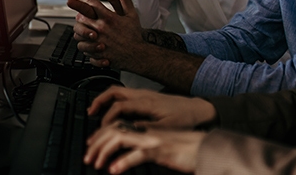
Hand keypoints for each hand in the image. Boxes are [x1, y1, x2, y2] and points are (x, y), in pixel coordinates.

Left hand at [67, 0, 148, 70]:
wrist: (138, 55)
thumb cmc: (134, 35)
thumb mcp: (131, 14)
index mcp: (109, 18)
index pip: (91, 3)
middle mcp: (101, 29)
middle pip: (80, 17)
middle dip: (80, 14)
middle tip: (83, 14)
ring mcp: (97, 42)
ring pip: (77, 34)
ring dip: (80, 30)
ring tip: (85, 29)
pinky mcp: (96, 53)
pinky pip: (82, 47)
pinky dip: (83, 44)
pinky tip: (89, 42)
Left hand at [84, 122, 205, 173]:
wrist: (208, 147)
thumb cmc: (188, 149)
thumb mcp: (162, 147)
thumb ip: (145, 147)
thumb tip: (128, 156)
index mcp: (146, 129)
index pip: (117, 126)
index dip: (100, 134)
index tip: (91, 146)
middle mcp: (147, 131)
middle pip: (114, 130)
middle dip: (96, 142)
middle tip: (88, 156)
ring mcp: (153, 139)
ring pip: (120, 138)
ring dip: (103, 150)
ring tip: (95, 163)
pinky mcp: (161, 150)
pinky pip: (138, 154)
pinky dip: (123, 161)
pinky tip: (114, 170)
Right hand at [88, 86, 216, 129]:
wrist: (200, 109)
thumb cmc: (186, 118)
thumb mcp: (166, 127)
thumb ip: (146, 129)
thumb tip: (128, 131)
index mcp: (147, 102)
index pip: (119, 106)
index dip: (108, 118)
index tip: (103, 130)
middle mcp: (144, 95)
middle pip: (114, 92)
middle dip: (99, 101)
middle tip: (90, 113)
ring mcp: (145, 94)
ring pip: (119, 91)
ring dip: (105, 99)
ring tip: (96, 110)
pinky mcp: (147, 96)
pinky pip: (125, 94)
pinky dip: (114, 100)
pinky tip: (114, 110)